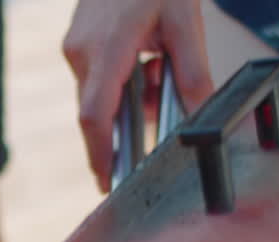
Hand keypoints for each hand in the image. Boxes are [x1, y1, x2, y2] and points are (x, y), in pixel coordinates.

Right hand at [63, 0, 214, 191]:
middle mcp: (82, 51)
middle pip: (99, 111)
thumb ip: (194, 74)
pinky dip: (125, 82)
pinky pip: (99, 77)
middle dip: (130, 122)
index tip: (107, 181)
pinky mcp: (78, 41)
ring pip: (101, 95)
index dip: (100, 154)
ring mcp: (75, 45)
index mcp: (107, 48)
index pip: (95, 116)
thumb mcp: (186, 24)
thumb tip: (203, 116)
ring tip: (160, 69)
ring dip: (132, 98)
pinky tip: (147, 60)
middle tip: (160, 113)